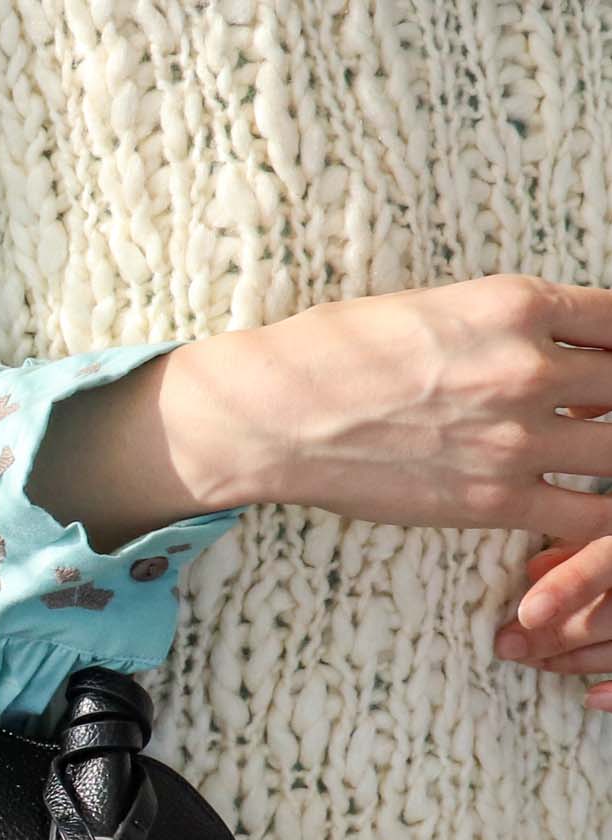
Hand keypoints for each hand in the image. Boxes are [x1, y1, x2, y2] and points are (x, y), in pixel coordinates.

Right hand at [204, 274, 611, 542]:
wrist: (276, 416)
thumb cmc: (338, 355)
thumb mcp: (436, 307)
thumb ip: (506, 324)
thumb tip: (554, 342)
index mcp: (518, 304)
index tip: (608, 363)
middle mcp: (529, 368)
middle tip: (596, 415)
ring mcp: (516, 439)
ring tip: (593, 458)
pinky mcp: (494, 500)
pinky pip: (587, 515)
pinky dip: (603, 520)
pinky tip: (593, 515)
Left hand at [494, 484, 611, 710]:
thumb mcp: (609, 525)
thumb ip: (581, 544)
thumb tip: (533, 569)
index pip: (607, 560)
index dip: (570, 586)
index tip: (527, 614)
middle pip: (609, 615)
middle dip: (553, 636)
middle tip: (505, 645)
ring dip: (573, 661)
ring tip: (530, 661)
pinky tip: (589, 697)